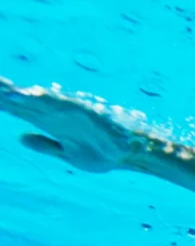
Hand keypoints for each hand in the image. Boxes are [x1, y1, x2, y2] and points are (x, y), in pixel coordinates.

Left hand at [0, 76, 148, 172]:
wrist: (131, 154)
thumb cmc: (103, 153)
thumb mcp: (67, 154)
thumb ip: (44, 145)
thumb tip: (20, 137)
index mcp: (49, 123)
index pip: (17, 109)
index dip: (0, 101)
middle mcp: (53, 113)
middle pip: (18, 100)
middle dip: (0, 90)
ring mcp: (65, 110)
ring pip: (30, 98)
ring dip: (10, 92)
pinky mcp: (78, 110)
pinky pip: (53, 102)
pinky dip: (35, 98)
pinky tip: (18, 95)